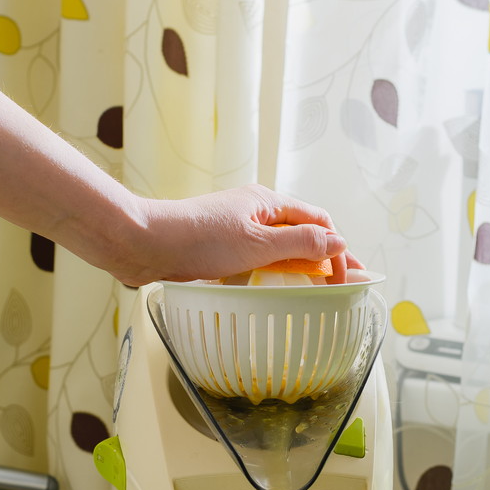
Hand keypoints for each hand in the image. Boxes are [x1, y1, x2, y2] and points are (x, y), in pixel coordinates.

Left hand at [127, 185, 355, 284]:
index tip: (345, 278)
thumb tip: (339, 243)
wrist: (144, 243)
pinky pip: (259, 256)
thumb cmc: (198, 239)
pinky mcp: (220, 246)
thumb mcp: (257, 243)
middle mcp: (255, 211)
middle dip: (325, 256)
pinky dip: (276, 269)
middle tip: (343, 283)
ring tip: (317, 287)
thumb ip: (300, 243)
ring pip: (280, 245)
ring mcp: (237, 228)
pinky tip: (277, 285)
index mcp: (268, 202)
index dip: (337, 248)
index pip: (318, 221)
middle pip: (302, 231)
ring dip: (301, 263)